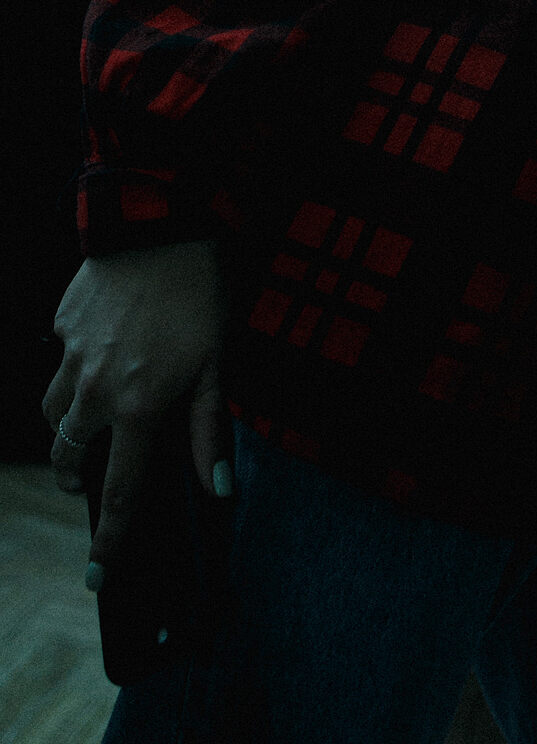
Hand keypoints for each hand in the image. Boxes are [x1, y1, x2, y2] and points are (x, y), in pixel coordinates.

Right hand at [41, 240, 231, 587]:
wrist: (161, 224)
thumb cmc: (201, 294)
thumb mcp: (219, 363)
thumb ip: (212, 429)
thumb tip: (218, 489)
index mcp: (139, 407)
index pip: (118, 492)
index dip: (108, 539)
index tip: (96, 576)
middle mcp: (97, 389)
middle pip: (67, 453)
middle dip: (70, 474)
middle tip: (79, 479)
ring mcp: (73, 355)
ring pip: (52, 408)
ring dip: (66, 422)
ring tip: (85, 421)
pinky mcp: (63, 323)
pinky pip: (63, 356)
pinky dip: (77, 362)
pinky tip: (105, 344)